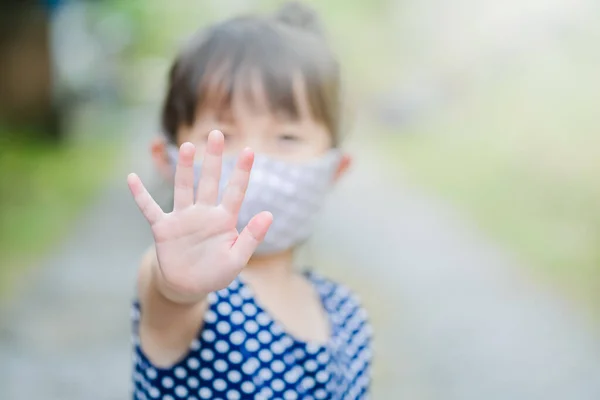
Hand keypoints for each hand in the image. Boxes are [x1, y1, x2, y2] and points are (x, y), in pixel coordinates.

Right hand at [127, 130, 272, 303]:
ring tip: (187, 147)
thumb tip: (269, 214)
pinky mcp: (163, 228)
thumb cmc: (216, 272)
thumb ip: (251, 237)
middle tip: (217, 134)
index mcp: (224, 219)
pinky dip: (140, 195)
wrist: (189, 287)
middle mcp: (204, 213)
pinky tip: (131, 177)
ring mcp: (182, 218)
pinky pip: (149, 209)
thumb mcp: (237, 259)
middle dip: (213, 159)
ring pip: (183, 188)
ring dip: (183, 168)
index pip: (235, 191)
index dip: (242, 172)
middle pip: (208, 181)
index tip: (250, 150)